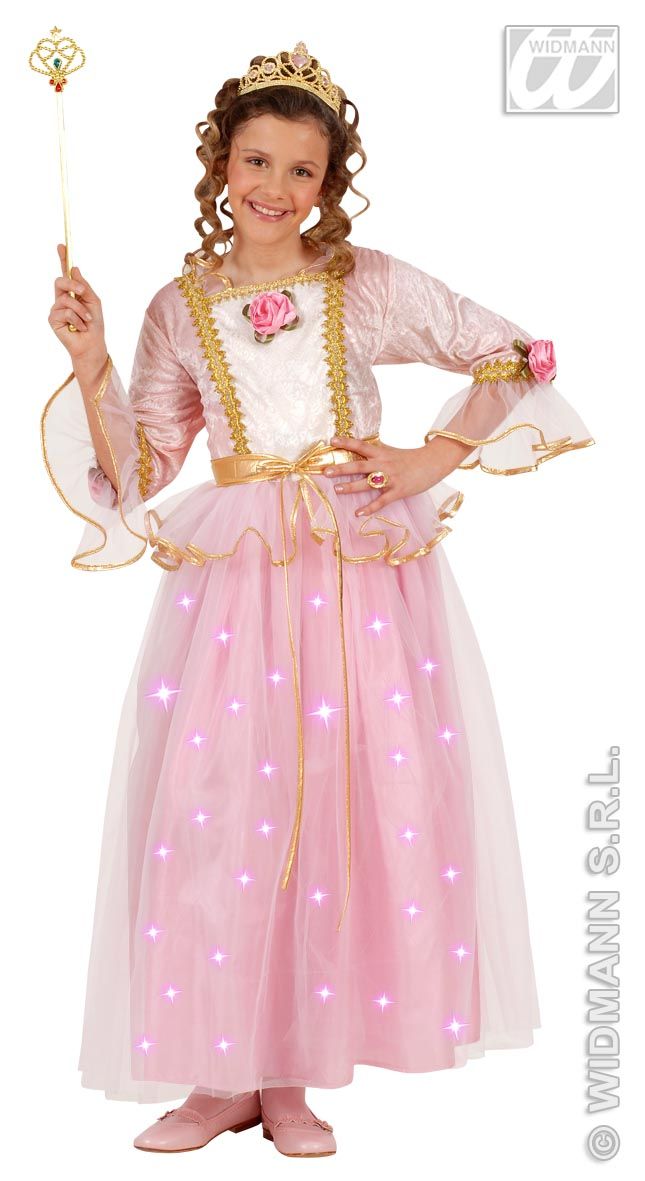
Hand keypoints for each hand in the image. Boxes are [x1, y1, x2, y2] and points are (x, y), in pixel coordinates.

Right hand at [49, 243, 107, 366]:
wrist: (92, 344)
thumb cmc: (94, 324)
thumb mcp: (94, 302)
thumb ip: (84, 287)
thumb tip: (75, 270)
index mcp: (73, 292)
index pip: (66, 273)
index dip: (63, 259)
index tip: (61, 245)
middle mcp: (62, 298)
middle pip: (60, 281)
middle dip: (72, 285)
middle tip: (82, 293)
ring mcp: (56, 308)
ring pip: (66, 299)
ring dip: (81, 310)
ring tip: (87, 320)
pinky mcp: (53, 319)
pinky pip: (65, 312)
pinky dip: (77, 320)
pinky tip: (79, 328)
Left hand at [323, 435, 442, 516]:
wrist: (433, 463)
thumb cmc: (410, 458)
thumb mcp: (392, 451)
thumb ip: (376, 450)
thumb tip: (360, 446)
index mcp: (382, 452)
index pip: (360, 445)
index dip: (346, 442)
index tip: (331, 441)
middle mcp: (384, 464)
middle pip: (359, 465)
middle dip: (342, 468)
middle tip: (326, 471)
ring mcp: (391, 478)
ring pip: (367, 483)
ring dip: (351, 487)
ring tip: (337, 489)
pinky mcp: (398, 491)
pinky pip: (381, 501)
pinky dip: (369, 508)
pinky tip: (358, 513)